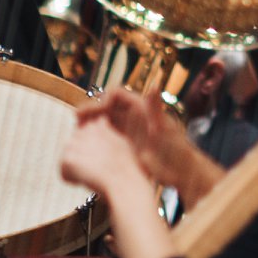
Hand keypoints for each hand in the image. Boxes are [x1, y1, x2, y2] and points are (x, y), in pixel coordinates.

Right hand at [76, 89, 216, 198]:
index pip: (116, 94)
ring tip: (78, 132)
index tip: (89, 114)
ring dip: (92, 123)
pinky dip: (97, 136)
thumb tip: (155, 85)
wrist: (182, 172)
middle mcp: (136, 116)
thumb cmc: (176, 150)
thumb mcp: (164, 129)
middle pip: (108, 106)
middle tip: (76, 121)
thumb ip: (156, 108)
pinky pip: (109, 135)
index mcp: (143, 108)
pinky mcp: (128, 144)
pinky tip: (88, 146)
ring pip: (106, 120)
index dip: (100, 100)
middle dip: (91, 111)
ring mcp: (131, 130)